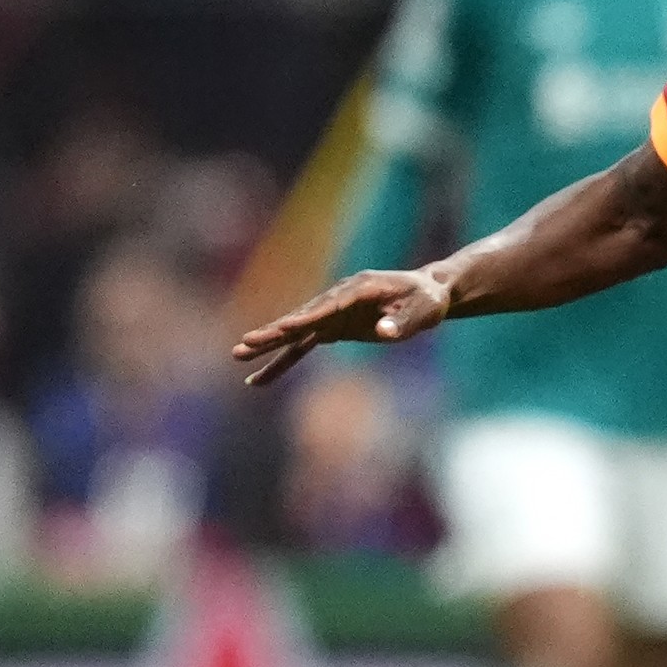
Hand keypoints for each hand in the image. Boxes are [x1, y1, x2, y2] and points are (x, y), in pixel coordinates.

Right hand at [231, 265, 457, 387]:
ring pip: (296, 332)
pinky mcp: (332, 327)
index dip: (305, 319)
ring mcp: (332, 313)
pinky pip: (303, 346)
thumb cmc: (427, 301)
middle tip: (245, 344)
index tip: (283, 329)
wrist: (427, 295)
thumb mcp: (423, 310)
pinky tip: (260, 378)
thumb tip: (384, 332)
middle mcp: (338, 298)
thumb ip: (404, 321)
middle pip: (302, 318)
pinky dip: (283, 360)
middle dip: (274, 332)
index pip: (327, 306)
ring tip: (239, 356)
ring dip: (269, 345)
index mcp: (359, 288)